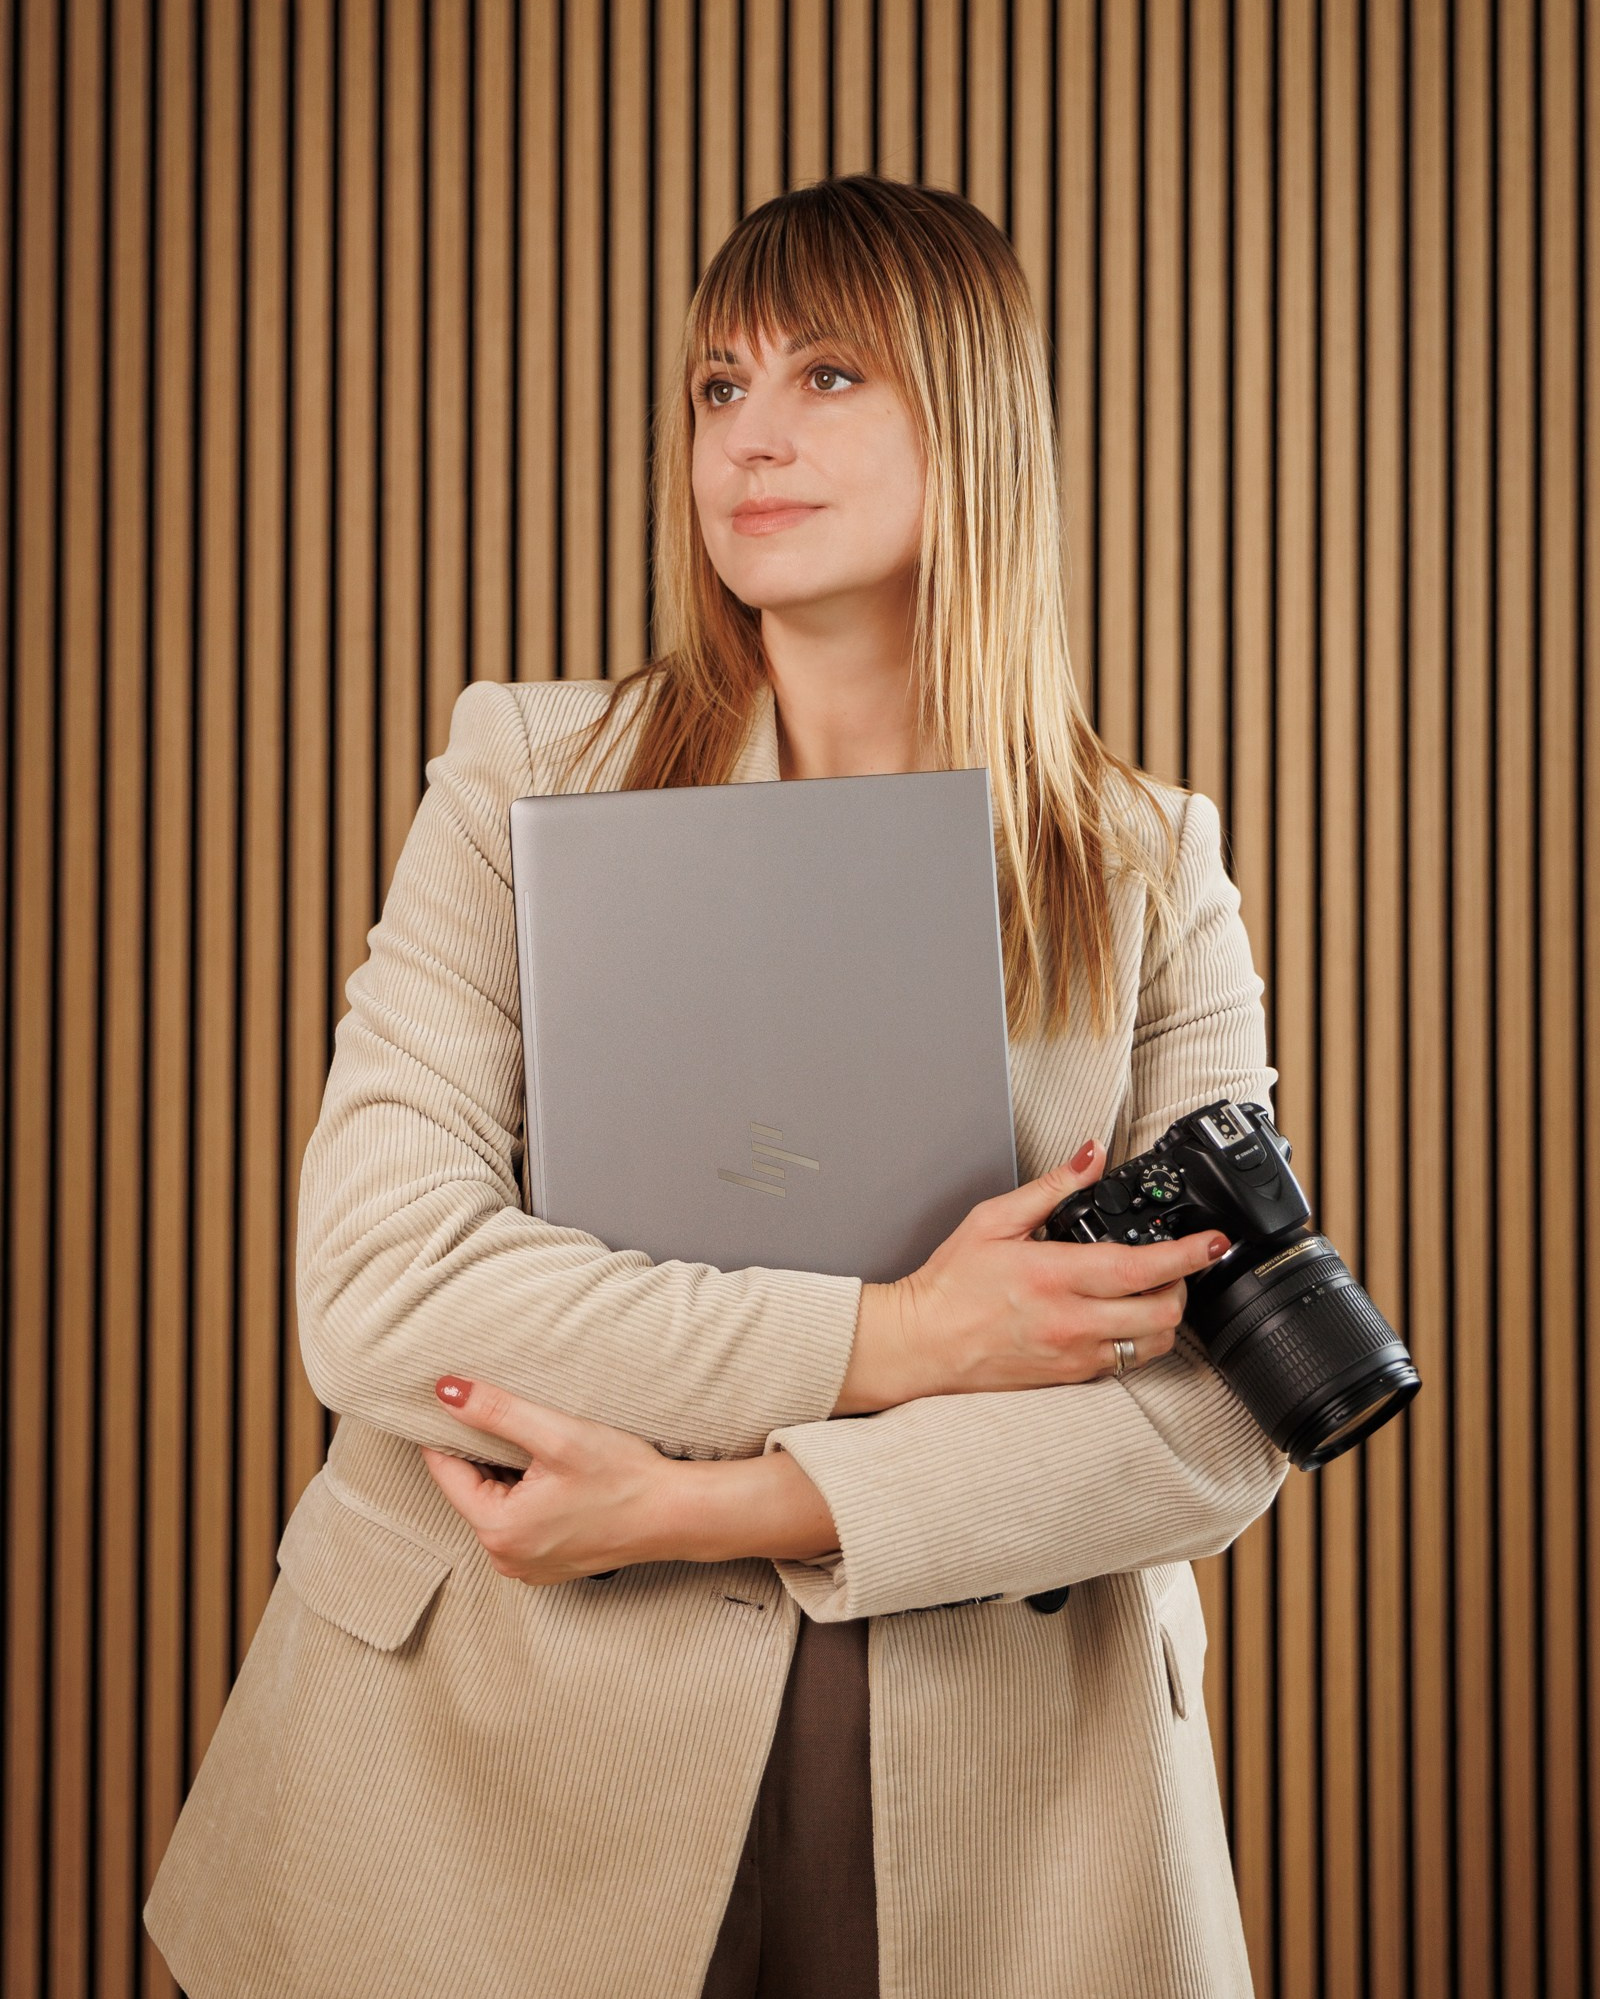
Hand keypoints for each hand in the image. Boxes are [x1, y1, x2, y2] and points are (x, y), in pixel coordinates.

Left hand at [419, 1375, 677, 1585]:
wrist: (676, 1514)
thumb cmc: (623, 1477)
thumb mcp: (557, 1435)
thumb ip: (496, 1412)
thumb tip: (445, 1392)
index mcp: (498, 1529)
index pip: (447, 1471)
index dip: (449, 1433)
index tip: (455, 1403)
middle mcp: (505, 1558)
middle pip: (471, 1490)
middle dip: (485, 1454)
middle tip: (515, 1422)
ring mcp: (527, 1567)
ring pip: (496, 1505)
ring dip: (508, 1475)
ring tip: (542, 1450)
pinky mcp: (549, 1565)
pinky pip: (520, 1524)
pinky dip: (528, 1498)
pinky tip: (557, 1478)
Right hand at [888, 1140, 1230, 1395]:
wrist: (921, 1344)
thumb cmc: (950, 1284)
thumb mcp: (993, 1220)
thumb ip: (1051, 1187)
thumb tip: (1090, 1155)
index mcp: (1053, 1276)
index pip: (1140, 1268)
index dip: (1187, 1255)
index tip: (1213, 1241)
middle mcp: (1070, 1321)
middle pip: (1161, 1313)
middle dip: (1184, 1285)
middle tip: (1181, 1264)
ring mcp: (1074, 1354)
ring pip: (1153, 1344)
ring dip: (1166, 1316)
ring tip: (1155, 1291)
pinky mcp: (1071, 1376)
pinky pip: (1126, 1363)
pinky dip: (1139, 1339)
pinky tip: (1123, 1317)